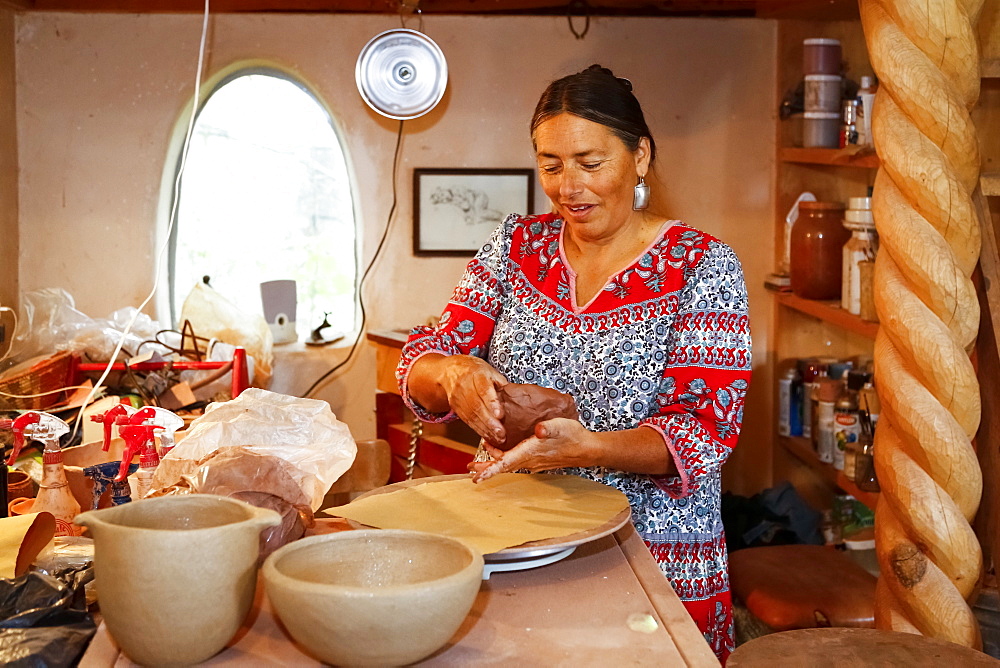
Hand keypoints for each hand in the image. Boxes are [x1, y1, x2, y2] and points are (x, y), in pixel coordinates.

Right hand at [441, 355, 507, 444]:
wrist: (452, 371)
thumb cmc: (476, 371)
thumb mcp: (490, 371)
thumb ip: (501, 385)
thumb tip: (515, 399)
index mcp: (476, 375)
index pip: (484, 390)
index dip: (492, 403)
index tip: (500, 415)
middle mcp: (465, 386)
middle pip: (477, 407)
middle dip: (490, 423)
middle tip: (501, 434)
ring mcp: (458, 398)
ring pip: (471, 416)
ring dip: (485, 430)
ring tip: (498, 439)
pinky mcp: (455, 408)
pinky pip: (467, 421)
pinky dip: (479, 430)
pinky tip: (488, 436)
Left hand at [470, 417, 596, 482]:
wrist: (587, 448)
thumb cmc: (573, 436)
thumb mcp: (560, 426)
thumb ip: (549, 428)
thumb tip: (539, 430)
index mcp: (530, 452)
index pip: (505, 463)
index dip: (490, 470)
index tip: (476, 478)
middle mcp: (530, 460)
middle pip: (503, 466)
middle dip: (486, 468)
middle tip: (469, 470)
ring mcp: (533, 461)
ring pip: (508, 464)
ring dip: (493, 463)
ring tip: (479, 462)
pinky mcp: (537, 459)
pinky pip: (516, 461)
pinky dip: (504, 458)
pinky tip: (501, 451)